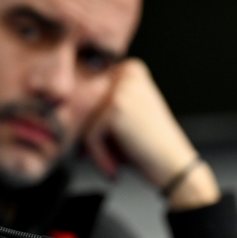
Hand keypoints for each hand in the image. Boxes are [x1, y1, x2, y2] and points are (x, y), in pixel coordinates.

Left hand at [83, 58, 219, 210]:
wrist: (176, 168)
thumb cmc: (148, 146)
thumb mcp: (124, 115)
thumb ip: (98, 103)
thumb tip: (60, 102)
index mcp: (130, 69)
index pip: (89, 95)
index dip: (94, 125)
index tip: (107, 145)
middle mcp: (127, 72)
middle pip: (84, 108)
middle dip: (92, 137)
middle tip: (107, 157)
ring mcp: (121, 88)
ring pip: (85, 122)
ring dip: (95, 148)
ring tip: (113, 162)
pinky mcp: (115, 106)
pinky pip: (89, 134)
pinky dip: (99, 156)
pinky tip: (115, 167)